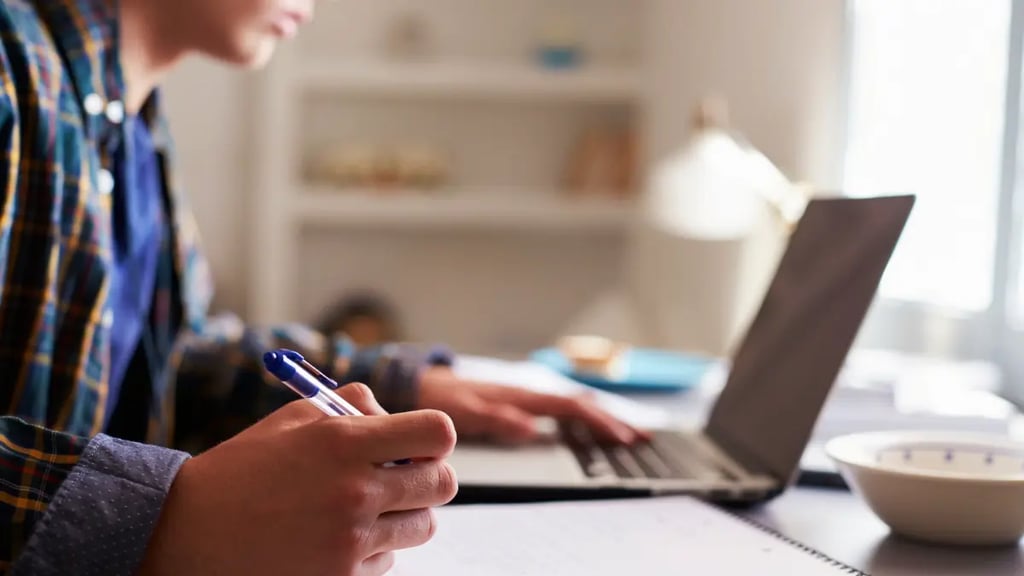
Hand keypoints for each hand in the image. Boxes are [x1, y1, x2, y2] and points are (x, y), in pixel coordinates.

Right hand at [138, 384, 458, 575]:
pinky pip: (389, 560)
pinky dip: (374, 549)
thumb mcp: (294, 418)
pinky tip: (336, 538)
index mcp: (344, 441)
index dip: (435, 437)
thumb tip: (396, 416)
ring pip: (422, 525)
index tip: (419, 443)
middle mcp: (355, 490)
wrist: (187, 534)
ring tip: (364, 507)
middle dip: (429, 476)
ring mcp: (351, 540)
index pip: (438, 433)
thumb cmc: (243, 469)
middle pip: (442, 484)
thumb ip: (352, 406)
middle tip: (401, 476)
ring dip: (404, 515)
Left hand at [418, 367, 648, 445]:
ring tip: (627, 431)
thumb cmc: (441, 400)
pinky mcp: (518, 402)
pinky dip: (581, 416)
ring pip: (571, 404)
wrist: (421, 385)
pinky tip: (588, 425)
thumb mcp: (466, 412)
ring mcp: (524, 396)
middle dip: (611, 419)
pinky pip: (558, 408)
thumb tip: (531, 429)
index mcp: (520, 396)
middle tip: (641, 437)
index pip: (570, 407)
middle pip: (579, 404)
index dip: (599, 422)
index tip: (622, 437)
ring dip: (600, 417)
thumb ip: (498, 419)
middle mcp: (527, 392)